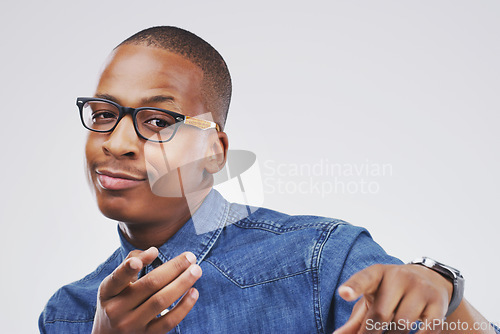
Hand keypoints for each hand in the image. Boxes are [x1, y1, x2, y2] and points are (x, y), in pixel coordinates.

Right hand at [92, 247, 201, 333]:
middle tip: (191, 257)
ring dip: (182, 283)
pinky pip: (169, 321)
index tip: (154, 251)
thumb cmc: (116, 303)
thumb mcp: (114, 285)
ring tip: (196, 270)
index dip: (132, 265)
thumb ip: (129, 264)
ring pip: (161, 301)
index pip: (118, 278)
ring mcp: (132, 325)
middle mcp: (117, 310)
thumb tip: (153, 251)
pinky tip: (194, 292)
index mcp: (107, 293)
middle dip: (173, 268)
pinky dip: (184, 306)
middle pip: (149, 285)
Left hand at [334, 264, 452, 333]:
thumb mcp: (372, 298)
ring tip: (389, 332)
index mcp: (377, 273)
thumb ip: (355, 319)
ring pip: (402, 325)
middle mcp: (399, 277)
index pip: (364, 279)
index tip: (343, 294)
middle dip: (371, 333)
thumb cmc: (390, 293)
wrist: (429, 279)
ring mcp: (420, 288)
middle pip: (381, 314)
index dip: (353, 287)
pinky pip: (426, 330)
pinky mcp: (438, 303)